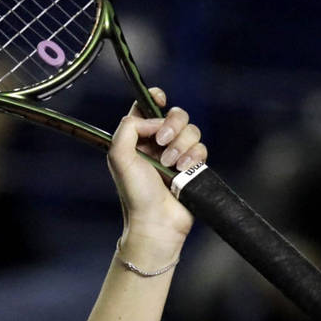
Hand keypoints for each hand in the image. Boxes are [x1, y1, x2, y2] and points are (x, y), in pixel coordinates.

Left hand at [107, 88, 204, 255]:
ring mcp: (177, 154)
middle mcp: (157, 144)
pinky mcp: (193, 166)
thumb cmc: (135, 194)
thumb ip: (128, 128)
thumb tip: (152, 120)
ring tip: (171, 164)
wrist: (156, 222)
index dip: (154, 98)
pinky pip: (201, 147)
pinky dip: (193, 156)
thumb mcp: (118, 157)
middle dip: (172, 124)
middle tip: (162, 143)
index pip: (147, 108)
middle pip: (175, 114)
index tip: (159, 97)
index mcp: (137, 139)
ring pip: (191, 130)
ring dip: (182, 145)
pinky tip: (183, 170)